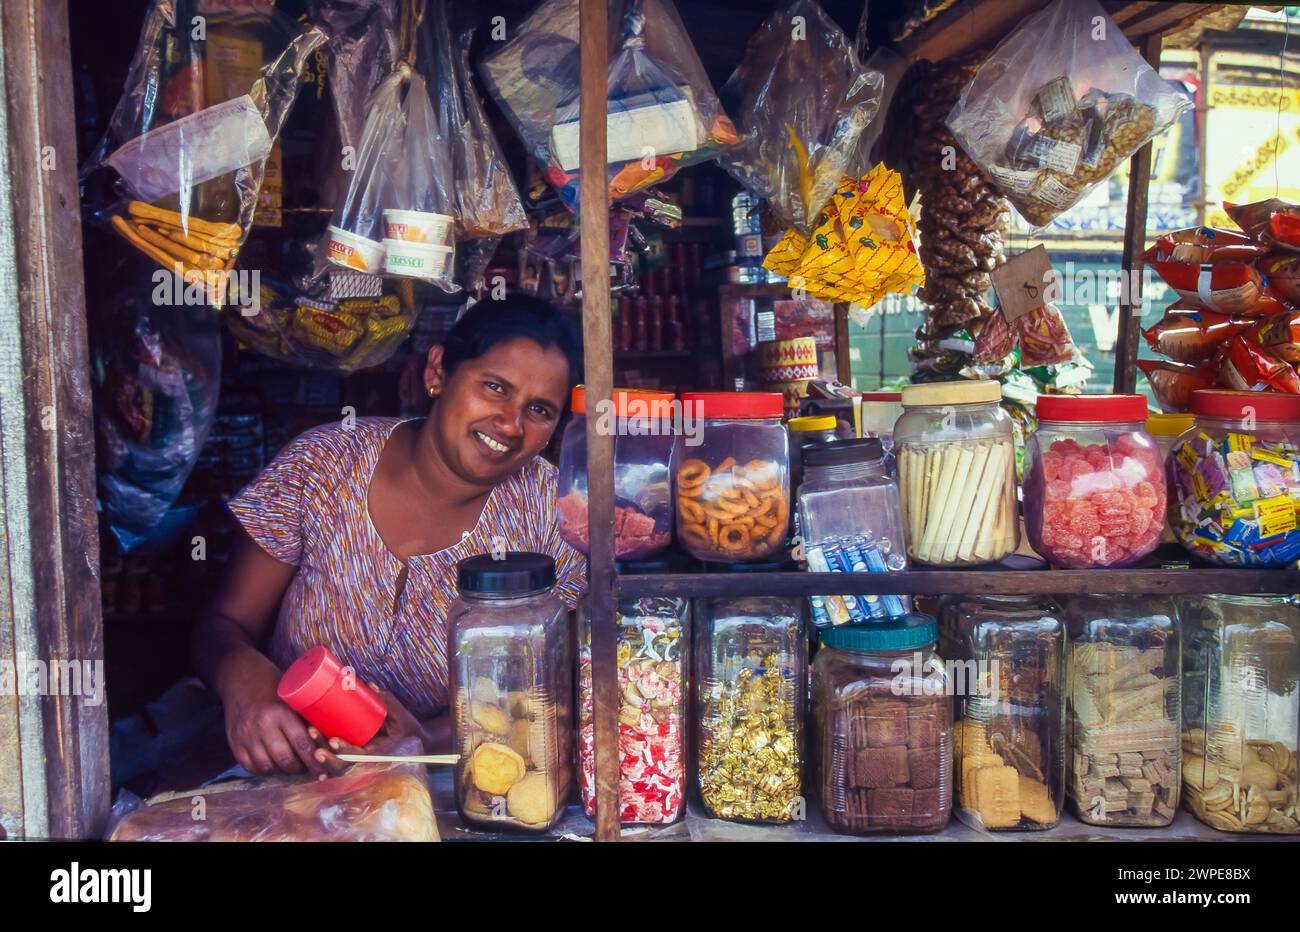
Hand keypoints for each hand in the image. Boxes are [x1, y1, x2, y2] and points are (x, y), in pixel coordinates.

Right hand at [220, 652, 326, 777]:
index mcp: (280, 712)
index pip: (301, 743)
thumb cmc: (274, 685)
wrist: (240, 677)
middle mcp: (262, 726)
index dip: (314, 762)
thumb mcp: (292, 695)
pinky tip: (273, 765)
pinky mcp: (234, 742)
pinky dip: (264, 770)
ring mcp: (246, 736)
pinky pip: (250, 767)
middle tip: (308, 767)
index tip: (323, 773)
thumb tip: (329, 738)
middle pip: (285, 759)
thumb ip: (306, 716)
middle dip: (299, 768)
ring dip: (282, 771)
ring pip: (268, 766)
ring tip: (291, 766)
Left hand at [307, 683, 427, 775]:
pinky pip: (337, 766)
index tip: (333, 740)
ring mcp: (360, 765)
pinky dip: (324, 764)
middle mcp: (367, 765)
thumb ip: (388, 702)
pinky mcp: (355, 761)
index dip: (344, 750)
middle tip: (312, 732)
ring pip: (336, 767)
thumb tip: (370, 685)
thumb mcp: (402, 716)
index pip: (359, 758)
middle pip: (342, 765)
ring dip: (320, 755)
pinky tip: (313, 753)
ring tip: (310, 734)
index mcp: (379, 756)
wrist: (418, 744)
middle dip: (325, 752)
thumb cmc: (408, 730)